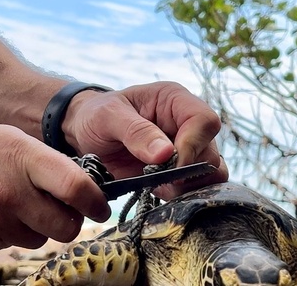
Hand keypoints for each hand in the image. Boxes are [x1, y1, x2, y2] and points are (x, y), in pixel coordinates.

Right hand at [0, 123, 108, 250]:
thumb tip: (83, 189)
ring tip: (14, 205)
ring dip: (37, 228)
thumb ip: (48, 164)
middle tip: (62, 212)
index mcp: (25, 157)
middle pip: (65, 226)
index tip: (101, 208)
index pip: (77, 188)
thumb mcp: (12, 140)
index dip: (96, 203)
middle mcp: (11, 192)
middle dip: (70, 222)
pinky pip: (12, 245)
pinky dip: (11, 233)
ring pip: (40, 240)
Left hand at [62, 81, 228, 198]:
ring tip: (158, 185)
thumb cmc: (96, 116)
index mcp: (175, 100)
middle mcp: (187, 124)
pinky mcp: (180, 172)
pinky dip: (183, 195)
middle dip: (188, 170)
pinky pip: (198, 188)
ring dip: (189, 185)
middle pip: (210, 151)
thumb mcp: (108, 116)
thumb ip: (136, 132)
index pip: (205, 121)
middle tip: (158, 177)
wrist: (84, 134)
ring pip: (211, 172)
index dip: (193, 144)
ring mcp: (187, 149)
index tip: (169, 163)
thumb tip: (166, 153)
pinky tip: (159, 191)